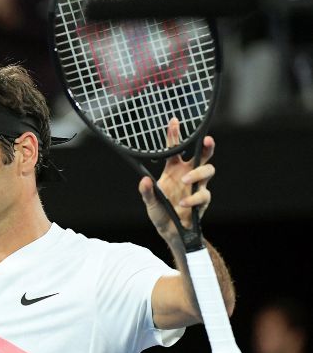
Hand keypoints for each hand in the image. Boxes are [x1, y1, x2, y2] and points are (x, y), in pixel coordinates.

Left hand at [138, 118, 215, 245]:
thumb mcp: (150, 202)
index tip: (174, 120)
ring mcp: (197, 186)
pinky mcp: (202, 200)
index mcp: (173, 170)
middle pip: (202, 155)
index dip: (175, 135)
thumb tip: (145, 180)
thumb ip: (147, 192)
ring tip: (185, 181)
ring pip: (208, 171)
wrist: (171, 232)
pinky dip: (193, 198)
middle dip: (206, 146)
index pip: (175, 149)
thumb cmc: (161, 212)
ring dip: (198, 174)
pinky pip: (203, 195)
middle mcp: (187, 174)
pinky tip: (182, 202)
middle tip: (207, 140)